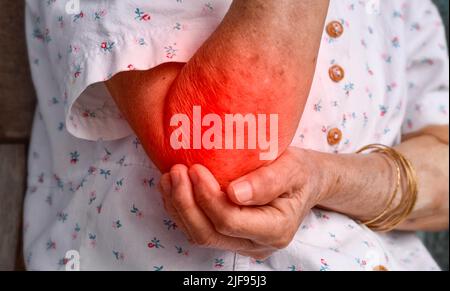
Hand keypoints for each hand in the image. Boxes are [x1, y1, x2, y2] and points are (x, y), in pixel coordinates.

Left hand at [158, 147, 326, 258]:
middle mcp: (256, 243)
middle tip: (176, 172)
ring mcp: (241, 243)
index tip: (195, 168)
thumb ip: (268, 181)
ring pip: (200, 235)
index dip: (207, 197)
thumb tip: (234, 193)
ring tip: (169, 177)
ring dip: (179, 207)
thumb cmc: (301, 173)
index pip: (230, 221)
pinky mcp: (229, 236)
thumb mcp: (293, 168)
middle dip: (186, 203)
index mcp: (276, 229)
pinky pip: (200, 228)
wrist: (304, 183)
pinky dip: (182, 209)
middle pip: (208, 234)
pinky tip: (174, 187)